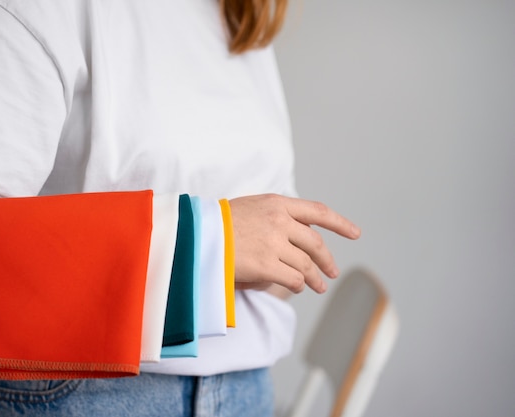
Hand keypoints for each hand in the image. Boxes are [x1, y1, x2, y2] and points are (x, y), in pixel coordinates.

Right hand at [229, 194, 360, 293]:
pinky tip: (299, 288)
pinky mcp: (266, 265)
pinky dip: (299, 285)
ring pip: (306, 264)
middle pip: (315, 243)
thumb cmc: (216, 223)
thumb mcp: (249, 207)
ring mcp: (274, 243)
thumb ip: (273, 216)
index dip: (339, 223)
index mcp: (276, 203)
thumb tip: (295, 233)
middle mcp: (280, 221)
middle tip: (333, 271)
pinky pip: (293, 279)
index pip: (317, 211)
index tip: (354, 233)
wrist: (194, 233)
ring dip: (316, 278)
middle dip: (327, 259)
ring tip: (320, 286)